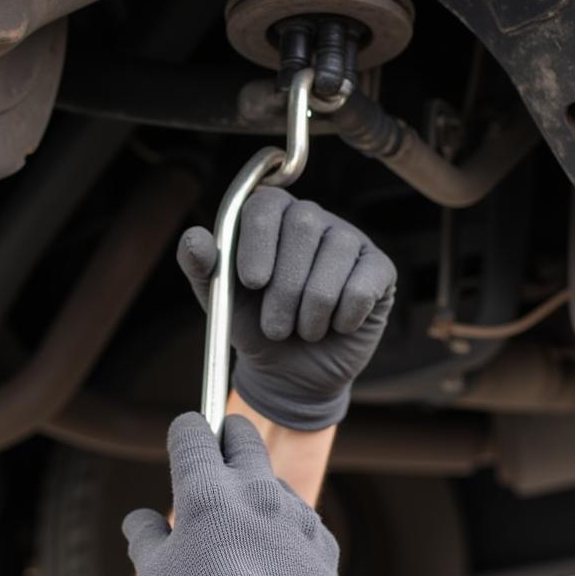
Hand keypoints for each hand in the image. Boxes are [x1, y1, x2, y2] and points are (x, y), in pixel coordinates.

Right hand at [122, 411, 362, 575]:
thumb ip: (144, 537)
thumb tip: (139, 520)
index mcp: (205, 490)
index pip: (192, 431)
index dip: (184, 432)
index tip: (182, 440)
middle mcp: (253, 489)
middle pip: (241, 435)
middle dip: (226, 436)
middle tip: (216, 454)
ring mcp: (293, 510)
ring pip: (271, 478)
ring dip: (254, 487)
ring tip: (240, 529)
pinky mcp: (320, 537)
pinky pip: (297, 517)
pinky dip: (282, 525)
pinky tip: (269, 560)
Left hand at [178, 188, 395, 429]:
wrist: (291, 370)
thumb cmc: (254, 325)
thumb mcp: (219, 301)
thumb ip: (202, 268)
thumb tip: (195, 237)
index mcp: (270, 218)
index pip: (266, 205)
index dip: (258, 242)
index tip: (252, 282)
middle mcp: (312, 218)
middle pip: (303, 226)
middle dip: (285, 287)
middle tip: (274, 327)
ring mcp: (349, 240)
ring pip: (335, 257)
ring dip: (312, 309)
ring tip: (302, 331)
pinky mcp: (379, 269)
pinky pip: (364, 284)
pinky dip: (344, 316)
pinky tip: (335, 326)